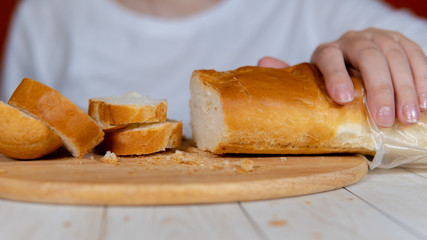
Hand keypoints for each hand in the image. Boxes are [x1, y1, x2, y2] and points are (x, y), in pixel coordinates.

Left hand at [258, 28, 426, 127]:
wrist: (356, 63)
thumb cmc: (331, 79)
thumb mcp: (310, 79)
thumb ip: (291, 74)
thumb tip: (262, 63)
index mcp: (327, 50)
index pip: (329, 58)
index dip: (336, 77)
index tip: (344, 100)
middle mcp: (353, 40)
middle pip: (368, 57)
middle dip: (378, 89)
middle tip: (384, 120)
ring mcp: (379, 38)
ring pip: (395, 57)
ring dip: (405, 88)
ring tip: (407, 118)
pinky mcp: (401, 43)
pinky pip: (416, 56)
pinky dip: (423, 79)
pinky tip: (425, 102)